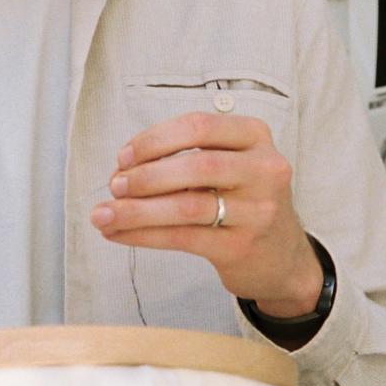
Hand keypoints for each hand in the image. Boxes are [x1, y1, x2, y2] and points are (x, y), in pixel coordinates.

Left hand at [89, 111, 324, 318]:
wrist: (282, 258)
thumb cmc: (243, 203)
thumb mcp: (230, 165)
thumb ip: (185, 159)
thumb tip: (121, 171)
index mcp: (255, 137)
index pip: (198, 126)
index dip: (155, 139)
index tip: (124, 156)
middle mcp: (264, 170)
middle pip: (194, 165)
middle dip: (145, 175)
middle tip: (114, 185)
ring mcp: (257, 211)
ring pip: (186, 206)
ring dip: (136, 210)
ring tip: (103, 214)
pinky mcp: (241, 247)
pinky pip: (183, 238)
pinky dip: (143, 235)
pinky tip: (118, 234)